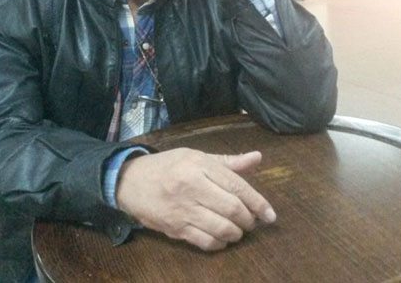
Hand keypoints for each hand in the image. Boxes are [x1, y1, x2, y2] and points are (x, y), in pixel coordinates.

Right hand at [116, 148, 275, 250]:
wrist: (130, 181)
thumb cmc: (167, 166)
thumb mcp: (196, 156)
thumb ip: (227, 162)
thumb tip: (257, 157)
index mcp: (199, 165)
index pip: (237, 186)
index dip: (258, 203)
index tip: (270, 215)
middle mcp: (192, 187)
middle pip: (232, 209)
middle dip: (249, 220)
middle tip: (252, 222)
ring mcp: (183, 210)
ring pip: (221, 229)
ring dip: (236, 233)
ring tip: (237, 230)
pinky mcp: (175, 229)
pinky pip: (205, 242)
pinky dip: (219, 244)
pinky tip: (221, 238)